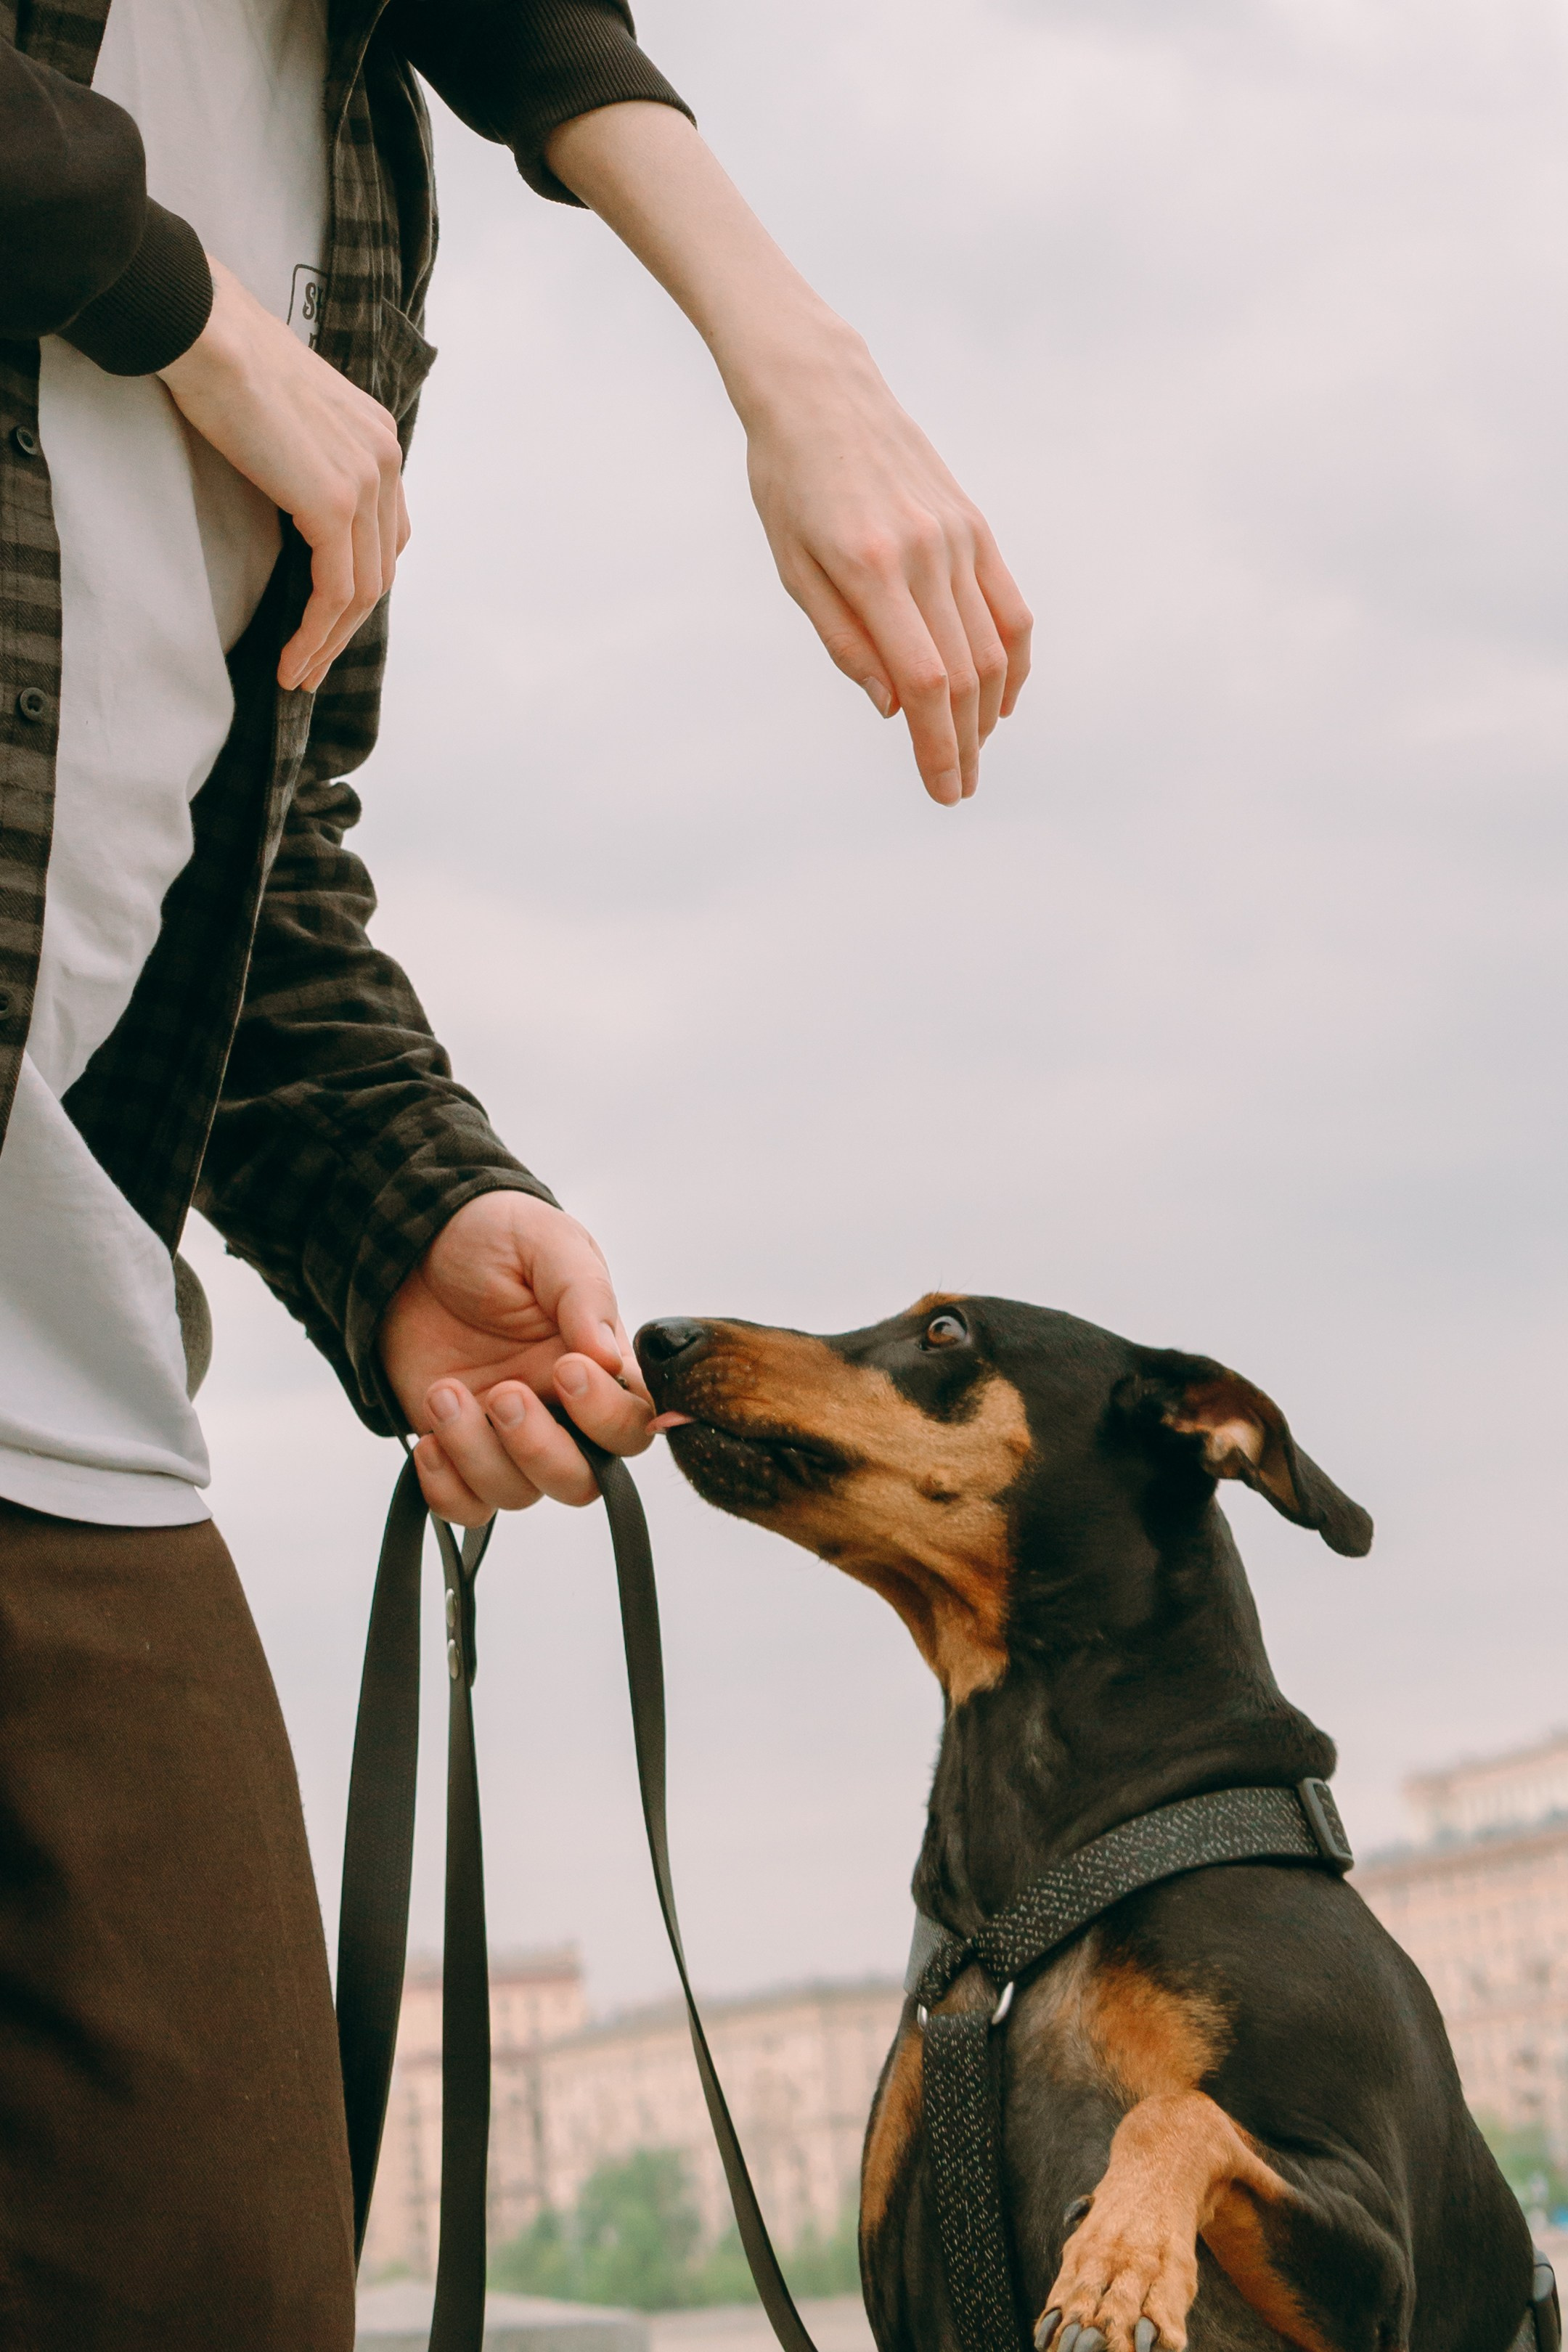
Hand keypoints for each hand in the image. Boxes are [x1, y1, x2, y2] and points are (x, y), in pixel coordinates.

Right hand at [158, 257, 407, 692]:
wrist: (202, 330)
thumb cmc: (222, 360)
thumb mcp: (282, 416)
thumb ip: (303, 458)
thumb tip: (287, 494)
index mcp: (376, 437)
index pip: (383, 534)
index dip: (358, 587)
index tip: (325, 623)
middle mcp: (384, 458)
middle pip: (379, 569)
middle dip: (345, 627)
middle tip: (311, 666)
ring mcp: (366, 480)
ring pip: (362, 590)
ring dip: (329, 641)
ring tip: (297, 674)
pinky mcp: (334, 503)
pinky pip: (335, 590)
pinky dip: (316, 632)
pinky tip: (292, 657)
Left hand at [378, 1190, 654, 1526]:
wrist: (413, 1241)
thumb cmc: (494, 1237)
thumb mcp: (546, 1243)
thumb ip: (583, 1293)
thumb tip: (607, 1356)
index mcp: (598, 1365)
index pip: (633, 1424)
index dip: (607, 1415)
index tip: (565, 1368)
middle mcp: (560, 1411)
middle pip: (583, 1481)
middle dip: (541, 1449)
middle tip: (502, 1393)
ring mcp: (506, 1436)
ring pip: (519, 1494)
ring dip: (478, 1454)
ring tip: (445, 1393)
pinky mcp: (455, 1447)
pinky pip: (464, 1507)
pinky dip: (446, 1488)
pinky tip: (427, 1439)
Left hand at [545, 103, 1032, 805]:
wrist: (821, 389)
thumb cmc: (788, 482)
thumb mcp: (794, 567)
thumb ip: (846, 641)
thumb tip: (893, 708)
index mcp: (870, 569)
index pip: (922, 682)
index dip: (936, 747)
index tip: (943, 791)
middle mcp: (925, 554)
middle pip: (964, 675)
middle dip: (964, 745)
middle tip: (958, 790)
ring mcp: (957, 537)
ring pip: (993, 647)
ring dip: (989, 712)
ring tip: (973, 751)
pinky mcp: (974, 524)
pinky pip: (1010, 606)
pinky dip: (1013, 660)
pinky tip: (1001, 697)